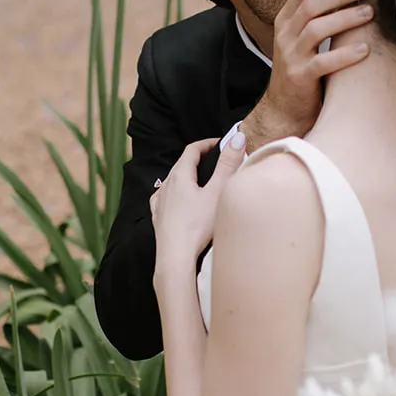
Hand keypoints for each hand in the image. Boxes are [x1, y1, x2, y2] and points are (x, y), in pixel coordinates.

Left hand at [150, 132, 247, 271]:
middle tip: (214, 160)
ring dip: (186, 176)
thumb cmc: (197, 226)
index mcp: (180, 176)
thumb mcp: (218, 192)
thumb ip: (228, 165)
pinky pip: (165, 198)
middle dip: (197, 159)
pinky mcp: (158, 217)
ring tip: (199, 180)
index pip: (192, 150)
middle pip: (181, 164)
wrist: (175, 257)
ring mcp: (159, 202)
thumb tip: (237, 138)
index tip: (218, 144)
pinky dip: (175, 193)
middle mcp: (166, 185)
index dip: (206, 144)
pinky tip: (179, 200)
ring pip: (172, 181)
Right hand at [243, 0, 372, 148]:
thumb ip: (318, 17)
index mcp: (285, 21)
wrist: (284, 108)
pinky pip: (323, 62)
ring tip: (369, 13)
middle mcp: (284, 34)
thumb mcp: (303, 38)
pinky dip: (345, 54)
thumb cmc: (302, 68)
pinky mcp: (299, 77)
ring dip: (345, 18)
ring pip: (316, 28)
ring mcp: (290, 55)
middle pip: (311, 5)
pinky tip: (365, 49)